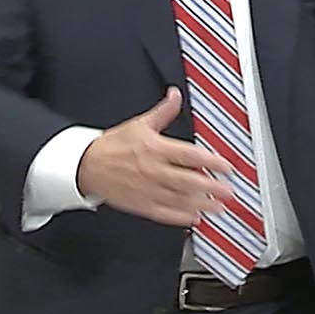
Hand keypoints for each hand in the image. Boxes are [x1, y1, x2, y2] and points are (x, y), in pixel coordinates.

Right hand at [75, 87, 236, 226]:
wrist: (86, 165)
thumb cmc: (112, 146)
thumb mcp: (139, 124)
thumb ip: (163, 112)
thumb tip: (175, 95)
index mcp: (155, 148)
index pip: (189, 155)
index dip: (210, 161)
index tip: (226, 166)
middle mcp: (153, 170)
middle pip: (188, 180)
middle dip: (211, 187)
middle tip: (228, 191)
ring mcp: (147, 189)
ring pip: (179, 199)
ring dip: (201, 204)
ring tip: (218, 207)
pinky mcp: (140, 205)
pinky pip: (164, 213)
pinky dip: (180, 217)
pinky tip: (194, 218)